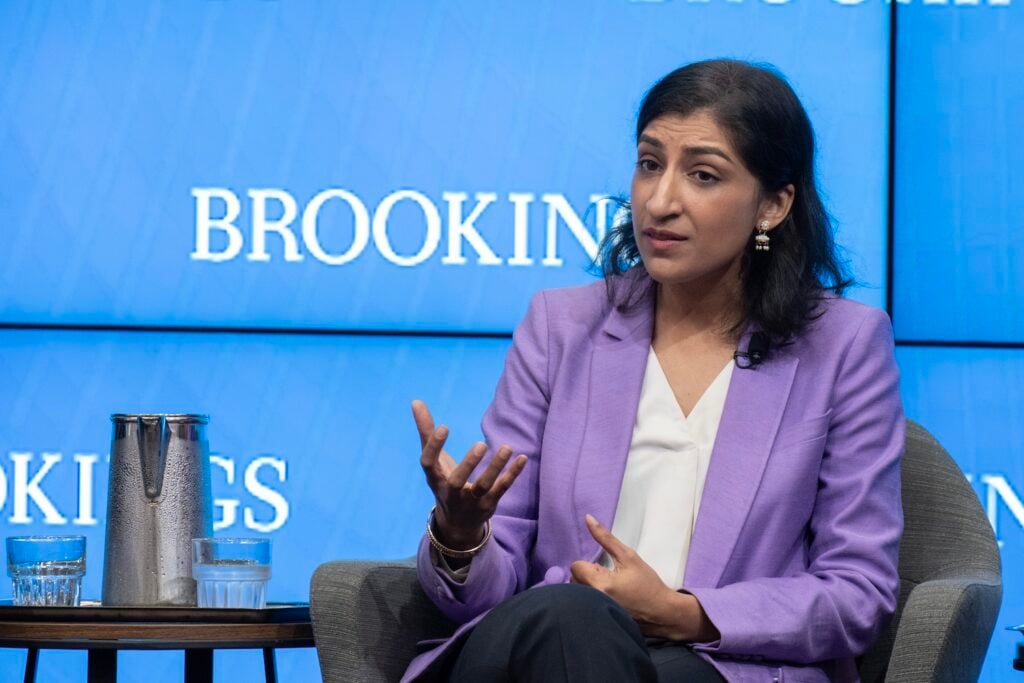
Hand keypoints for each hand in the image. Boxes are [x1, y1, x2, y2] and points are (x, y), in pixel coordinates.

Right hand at [414, 399, 527, 549]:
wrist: (456, 524)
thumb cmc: (443, 482)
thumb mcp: (434, 461)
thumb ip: (426, 431)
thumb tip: (416, 401)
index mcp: (435, 478)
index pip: (429, 464)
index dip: (434, 447)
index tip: (444, 427)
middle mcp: (450, 492)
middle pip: (457, 481)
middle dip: (469, 464)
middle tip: (481, 444)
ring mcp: (471, 501)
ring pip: (484, 486)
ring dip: (495, 468)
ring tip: (507, 447)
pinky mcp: (489, 504)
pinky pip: (501, 489)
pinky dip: (512, 474)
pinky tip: (522, 458)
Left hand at [570, 514, 718, 641]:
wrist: (662, 611)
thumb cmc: (647, 583)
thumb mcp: (628, 556)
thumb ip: (605, 537)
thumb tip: (588, 518)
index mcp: (599, 583)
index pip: (576, 566)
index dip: (589, 564)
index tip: (604, 568)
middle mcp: (593, 599)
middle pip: (574, 579)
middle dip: (587, 574)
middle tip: (607, 576)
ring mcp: (595, 612)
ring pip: (578, 592)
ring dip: (587, 587)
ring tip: (607, 588)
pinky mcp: (597, 619)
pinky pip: (585, 604)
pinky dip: (591, 599)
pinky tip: (608, 599)